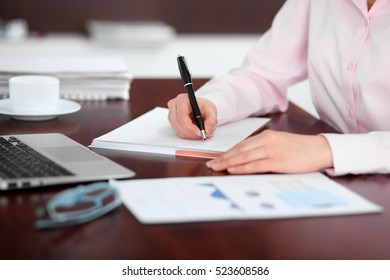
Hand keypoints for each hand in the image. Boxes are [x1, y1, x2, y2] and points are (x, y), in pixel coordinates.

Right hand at [167, 93, 217, 138]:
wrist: (201, 108)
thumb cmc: (204, 107)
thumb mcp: (211, 111)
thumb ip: (212, 120)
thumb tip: (207, 130)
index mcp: (182, 99)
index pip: (181, 115)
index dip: (190, 127)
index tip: (199, 133)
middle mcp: (173, 106)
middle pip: (178, 124)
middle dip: (192, 133)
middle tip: (203, 135)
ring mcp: (171, 115)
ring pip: (179, 131)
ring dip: (191, 135)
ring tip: (203, 133)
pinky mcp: (173, 123)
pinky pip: (179, 133)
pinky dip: (189, 135)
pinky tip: (197, 132)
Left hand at [206, 130, 332, 173]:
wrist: (321, 149)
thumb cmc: (301, 149)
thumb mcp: (280, 143)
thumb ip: (264, 148)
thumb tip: (248, 157)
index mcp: (267, 136)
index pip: (242, 145)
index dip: (228, 152)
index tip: (217, 158)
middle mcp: (267, 141)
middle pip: (240, 150)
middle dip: (224, 158)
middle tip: (211, 164)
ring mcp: (272, 151)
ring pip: (244, 157)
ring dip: (228, 163)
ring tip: (216, 167)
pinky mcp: (278, 161)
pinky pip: (255, 165)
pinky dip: (242, 167)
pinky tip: (232, 170)